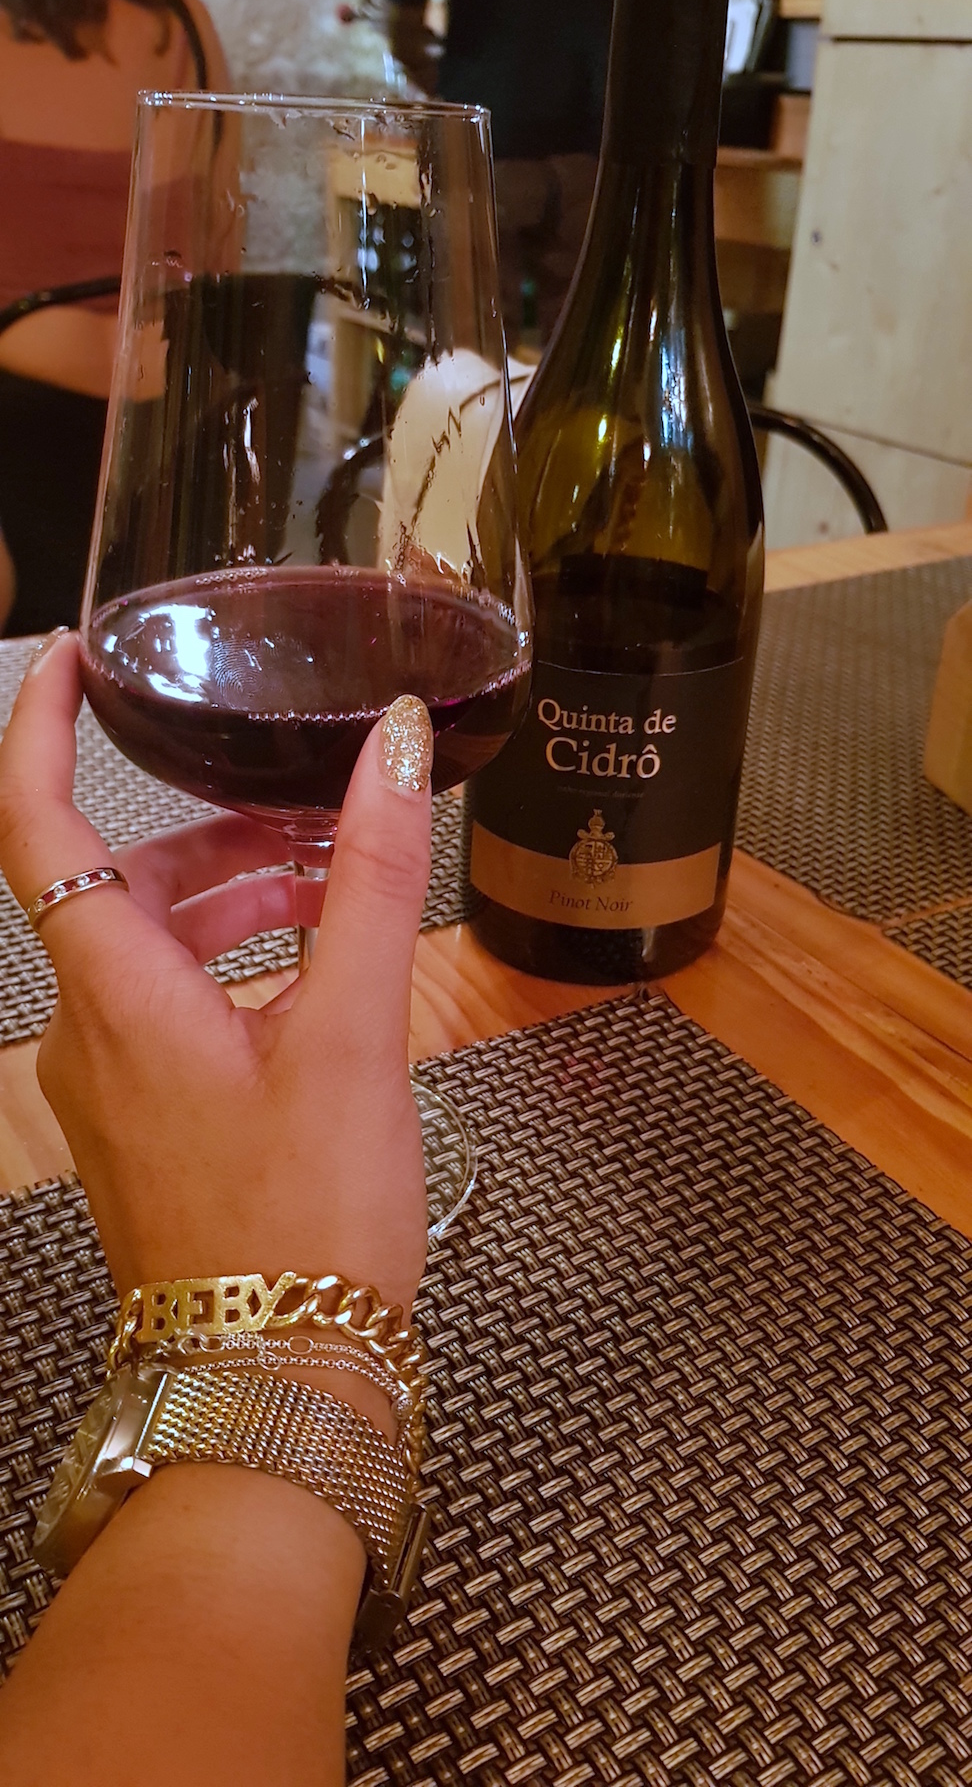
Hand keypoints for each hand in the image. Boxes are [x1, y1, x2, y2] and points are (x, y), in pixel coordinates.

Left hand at [0, 634, 429, 1320]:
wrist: (277, 1385)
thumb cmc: (308, 1219)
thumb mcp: (355, 1033)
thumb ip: (376, 877)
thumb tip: (390, 743)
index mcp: (115, 992)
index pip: (31, 823)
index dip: (37, 726)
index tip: (77, 655)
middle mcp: (83, 1032)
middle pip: (116, 881)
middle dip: (210, 827)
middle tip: (308, 801)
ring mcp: (104, 1087)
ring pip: (146, 947)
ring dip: (230, 899)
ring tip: (338, 890)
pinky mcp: (139, 1126)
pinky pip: (162, 1009)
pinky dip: (227, 966)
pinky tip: (313, 982)